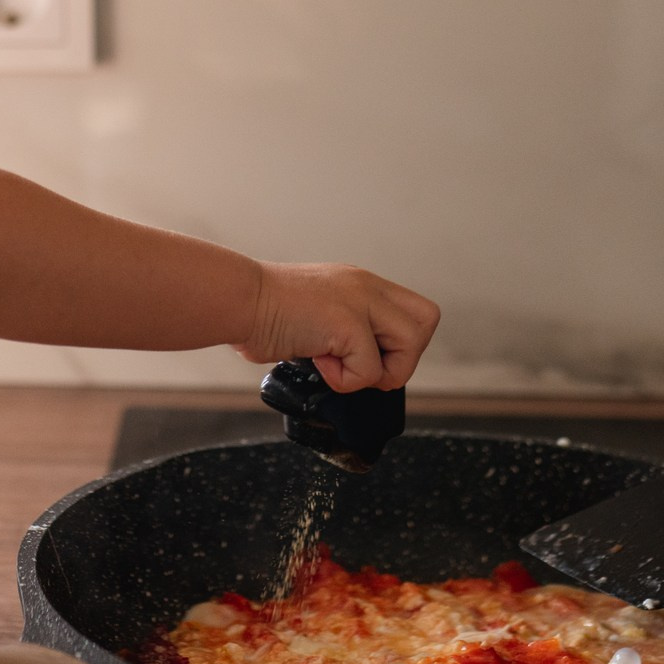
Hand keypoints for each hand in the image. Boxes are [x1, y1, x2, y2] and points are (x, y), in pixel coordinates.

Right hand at [239, 262, 439, 393]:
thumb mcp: (315, 312)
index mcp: (360, 283)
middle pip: (427, 322)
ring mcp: (360, 301)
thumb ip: (342, 330)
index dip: (400, 343)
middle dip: (402, 357)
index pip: (414, 310)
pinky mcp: (347, 323)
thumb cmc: (260, 312)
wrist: (236, 300)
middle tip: (363, 366)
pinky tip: (316, 362)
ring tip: (339, 366)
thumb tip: (359, 370)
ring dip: (378, 371)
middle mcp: (366, 286)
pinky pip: (370, 371)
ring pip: (411, 345)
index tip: (364, 355)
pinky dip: (344, 381)